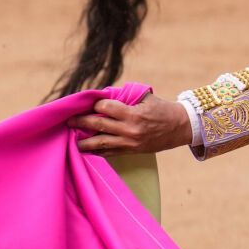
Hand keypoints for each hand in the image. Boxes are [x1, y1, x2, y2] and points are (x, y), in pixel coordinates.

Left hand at [70, 94, 192, 153]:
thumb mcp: (145, 97)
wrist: (180, 127)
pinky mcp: (131, 151)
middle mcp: (130, 129)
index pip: (106, 108)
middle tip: (69, 121)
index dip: (95, 105)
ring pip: (101, 142)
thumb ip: (125, 96)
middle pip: (99, 125)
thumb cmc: (161, 108)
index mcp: (133, 113)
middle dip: (82, 122)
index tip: (88, 104)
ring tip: (74, 140)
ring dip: (85, 141)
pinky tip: (88, 149)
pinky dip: (98, 151)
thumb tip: (104, 96)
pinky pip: (110, 152)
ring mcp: (130, 142)